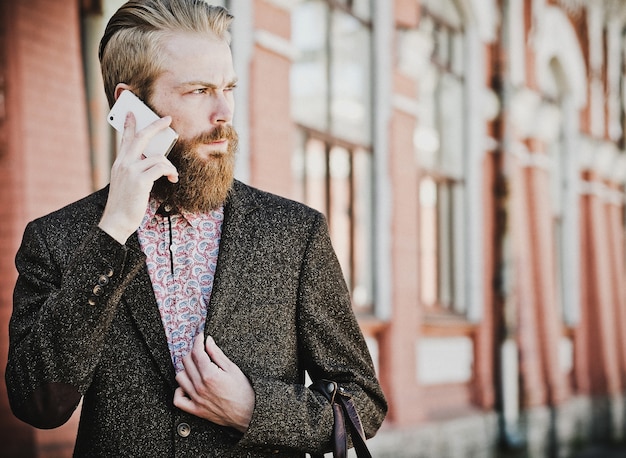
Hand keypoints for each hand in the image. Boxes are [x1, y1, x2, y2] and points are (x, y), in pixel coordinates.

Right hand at [98, 112, 178, 243]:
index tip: (133, 112)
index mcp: (120, 163)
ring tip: (172, 175)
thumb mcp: (127, 182)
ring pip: (158, 157)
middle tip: (167, 119)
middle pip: (141, 137)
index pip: (125, 139)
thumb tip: (153, 160)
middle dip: (155, 126)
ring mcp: (131, 171)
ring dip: (169, 166)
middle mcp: (123, 163)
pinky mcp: (140, 180)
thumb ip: (135, 169)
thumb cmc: (125, 204)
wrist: (117, 220)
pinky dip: (170, 171)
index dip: (129, 124)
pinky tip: (172, 178)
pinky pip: (161, 167)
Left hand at [174, 335, 255, 432]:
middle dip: (192, 352)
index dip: (197, 341)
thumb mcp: (233, 369)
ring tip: (195, 367)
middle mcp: (200, 386)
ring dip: (186, 369)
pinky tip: (188, 385)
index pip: (197, 352)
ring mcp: (196, 399)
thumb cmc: (244, 392)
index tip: (200, 337)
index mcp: (210, 375)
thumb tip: (208, 341)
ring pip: (180, 377)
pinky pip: (178, 400)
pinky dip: (180, 391)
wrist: (247, 414)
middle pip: (186, 362)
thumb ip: (217, 354)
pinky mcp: (196, 410)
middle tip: (200, 350)